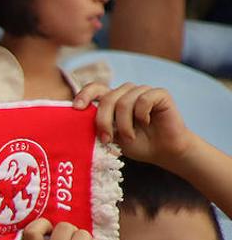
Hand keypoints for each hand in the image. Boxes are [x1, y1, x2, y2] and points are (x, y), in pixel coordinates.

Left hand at [75, 82, 193, 166]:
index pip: (96, 88)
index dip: (85, 94)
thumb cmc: (136, 144)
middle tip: (107, 139)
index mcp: (113, 100)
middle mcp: (127, 92)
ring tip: (129, 137)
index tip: (76, 108)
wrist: (163, 151)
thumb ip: (99, 125)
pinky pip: (144, 99)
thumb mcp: (112, 136)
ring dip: (124, 124)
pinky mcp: (160, 94)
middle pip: (108, 98)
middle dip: (104, 121)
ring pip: (125, 101)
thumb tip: (79, 122)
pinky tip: (147, 122)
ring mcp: (143, 91)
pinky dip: (142, 115)